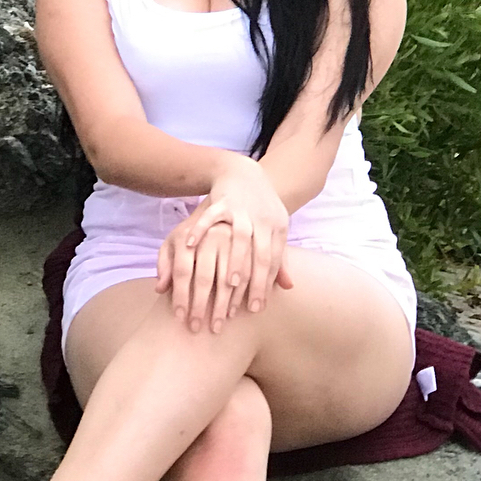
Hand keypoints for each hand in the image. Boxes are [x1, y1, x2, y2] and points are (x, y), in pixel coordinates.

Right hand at [157, 155, 292, 326]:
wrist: (245, 172)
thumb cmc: (260, 209)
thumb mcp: (274, 229)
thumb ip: (280, 258)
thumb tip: (288, 288)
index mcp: (277, 228)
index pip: (274, 261)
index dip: (266, 285)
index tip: (256, 308)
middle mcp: (263, 219)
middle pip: (261, 253)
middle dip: (255, 281)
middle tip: (245, 307)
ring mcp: (243, 209)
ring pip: (241, 237)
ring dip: (236, 260)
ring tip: (229, 284)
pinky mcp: (223, 200)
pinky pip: (211, 216)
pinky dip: (202, 229)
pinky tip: (192, 246)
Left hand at [157, 217, 238, 332]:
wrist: (222, 211)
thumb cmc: (190, 235)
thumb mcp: (173, 243)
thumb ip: (165, 263)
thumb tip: (160, 289)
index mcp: (187, 235)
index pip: (182, 270)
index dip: (180, 295)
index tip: (179, 317)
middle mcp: (210, 236)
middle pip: (205, 278)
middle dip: (200, 306)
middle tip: (196, 328)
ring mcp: (232, 241)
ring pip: (228, 279)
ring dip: (222, 306)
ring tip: (217, 327)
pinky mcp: (250, 247)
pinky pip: (247, 276)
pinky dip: (241, 296)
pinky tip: (234, 312)